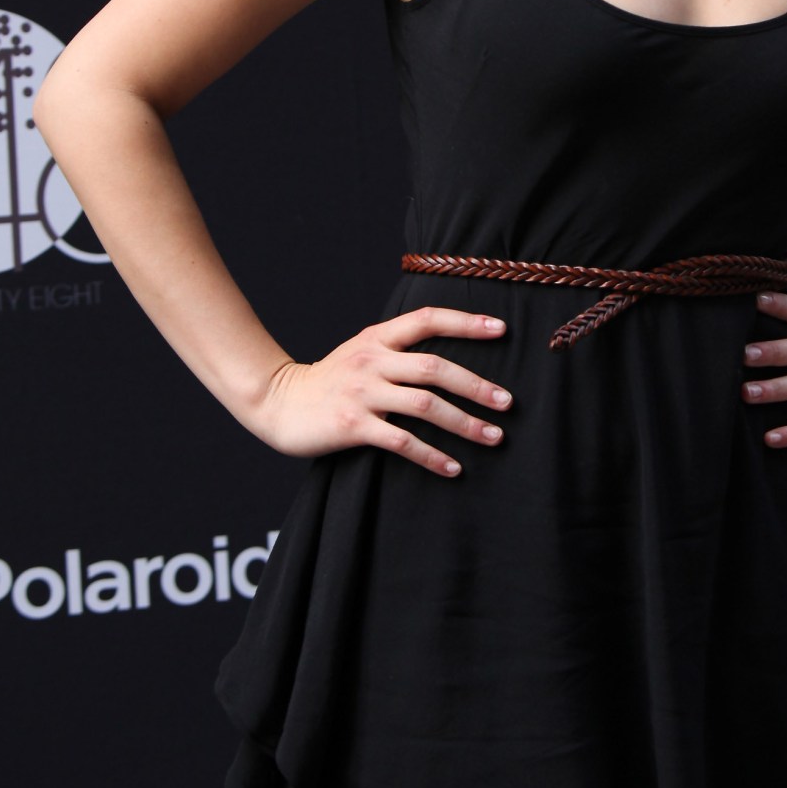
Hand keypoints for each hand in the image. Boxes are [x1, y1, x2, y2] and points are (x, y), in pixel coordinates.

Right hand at [255, 308, 511, 475]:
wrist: (278, 403)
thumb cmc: (330, 380)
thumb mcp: (361, 352)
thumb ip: (397, 348)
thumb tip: (448, 356)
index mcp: (377, 338)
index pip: (427, 319)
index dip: (466, 323)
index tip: (502, 329)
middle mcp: (372, 361)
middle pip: (435, 368)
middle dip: (476, 386)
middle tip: (508, 402)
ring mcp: (362, 393)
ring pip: (425, 405)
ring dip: (464, 423)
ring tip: (494, 437)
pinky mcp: (353, 425)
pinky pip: (402, 442)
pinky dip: (432, 456)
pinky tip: (454, 468)